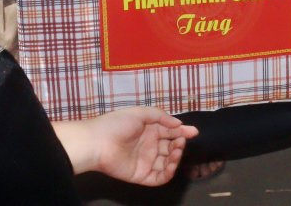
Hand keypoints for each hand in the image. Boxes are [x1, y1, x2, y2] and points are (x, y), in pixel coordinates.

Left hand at [55, 107, 198, 184]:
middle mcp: (149, 146)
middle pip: (171, 148)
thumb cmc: (116, 124)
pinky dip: (168, 173)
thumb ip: (162, 117)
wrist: (96, 142)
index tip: (194, 132)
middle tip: (181, 141)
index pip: (170, 132)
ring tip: (176, 151)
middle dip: (179, 144)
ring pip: (167, 163)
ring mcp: (146, 162)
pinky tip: (171, 164)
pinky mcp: (140, 175)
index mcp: (150, 131)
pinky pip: (158, 178)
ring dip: (176, 158)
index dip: (182, 132)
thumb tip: (179, 124)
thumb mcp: (141, 113)